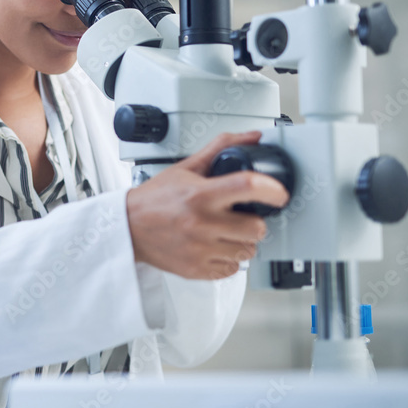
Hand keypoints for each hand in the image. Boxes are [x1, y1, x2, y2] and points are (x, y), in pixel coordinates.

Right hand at [125, 131, 289, 279]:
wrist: (128, 228)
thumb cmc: (154, 199)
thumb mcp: (186, 169)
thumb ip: (219, 149)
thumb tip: (250, 138)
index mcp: (199, 195)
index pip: (248, 186)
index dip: (272, 189)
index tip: (279, 193)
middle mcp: (201, 224)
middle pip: (256, 228)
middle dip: (254, 222)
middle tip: (241, 217)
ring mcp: (200, 250)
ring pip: (248, 252)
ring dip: (242, 242)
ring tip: (224, 233)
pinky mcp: (197, 270)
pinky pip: (232, 270)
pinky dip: (228, 260)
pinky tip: (214, 247)